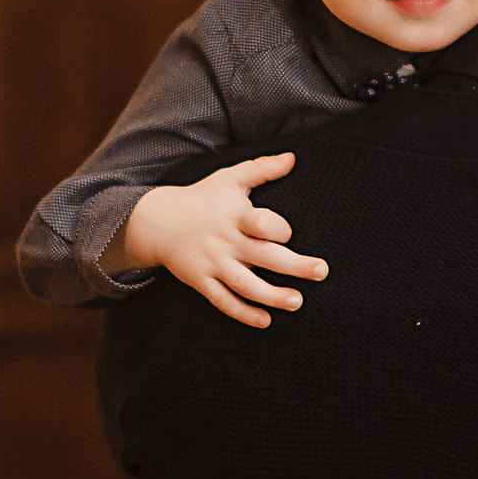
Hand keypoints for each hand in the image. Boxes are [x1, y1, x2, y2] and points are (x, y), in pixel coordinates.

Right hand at [118, 153, 328, 328]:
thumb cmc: (202, 198)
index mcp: (235, 216)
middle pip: (264, 256)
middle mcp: (226, 242)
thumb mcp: (229, 178)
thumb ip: (262, 168)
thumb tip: (293, 158)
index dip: (278, 229)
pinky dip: (243, 313)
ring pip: (246, 285)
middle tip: (321, 271)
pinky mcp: (202, 282)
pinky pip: (224, 301)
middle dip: (295, 266)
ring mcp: (213, 264)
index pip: (261, 224)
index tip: (287, 233)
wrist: (156, 222)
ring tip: (297, 301)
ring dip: (273, 296)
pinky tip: (265, 320)